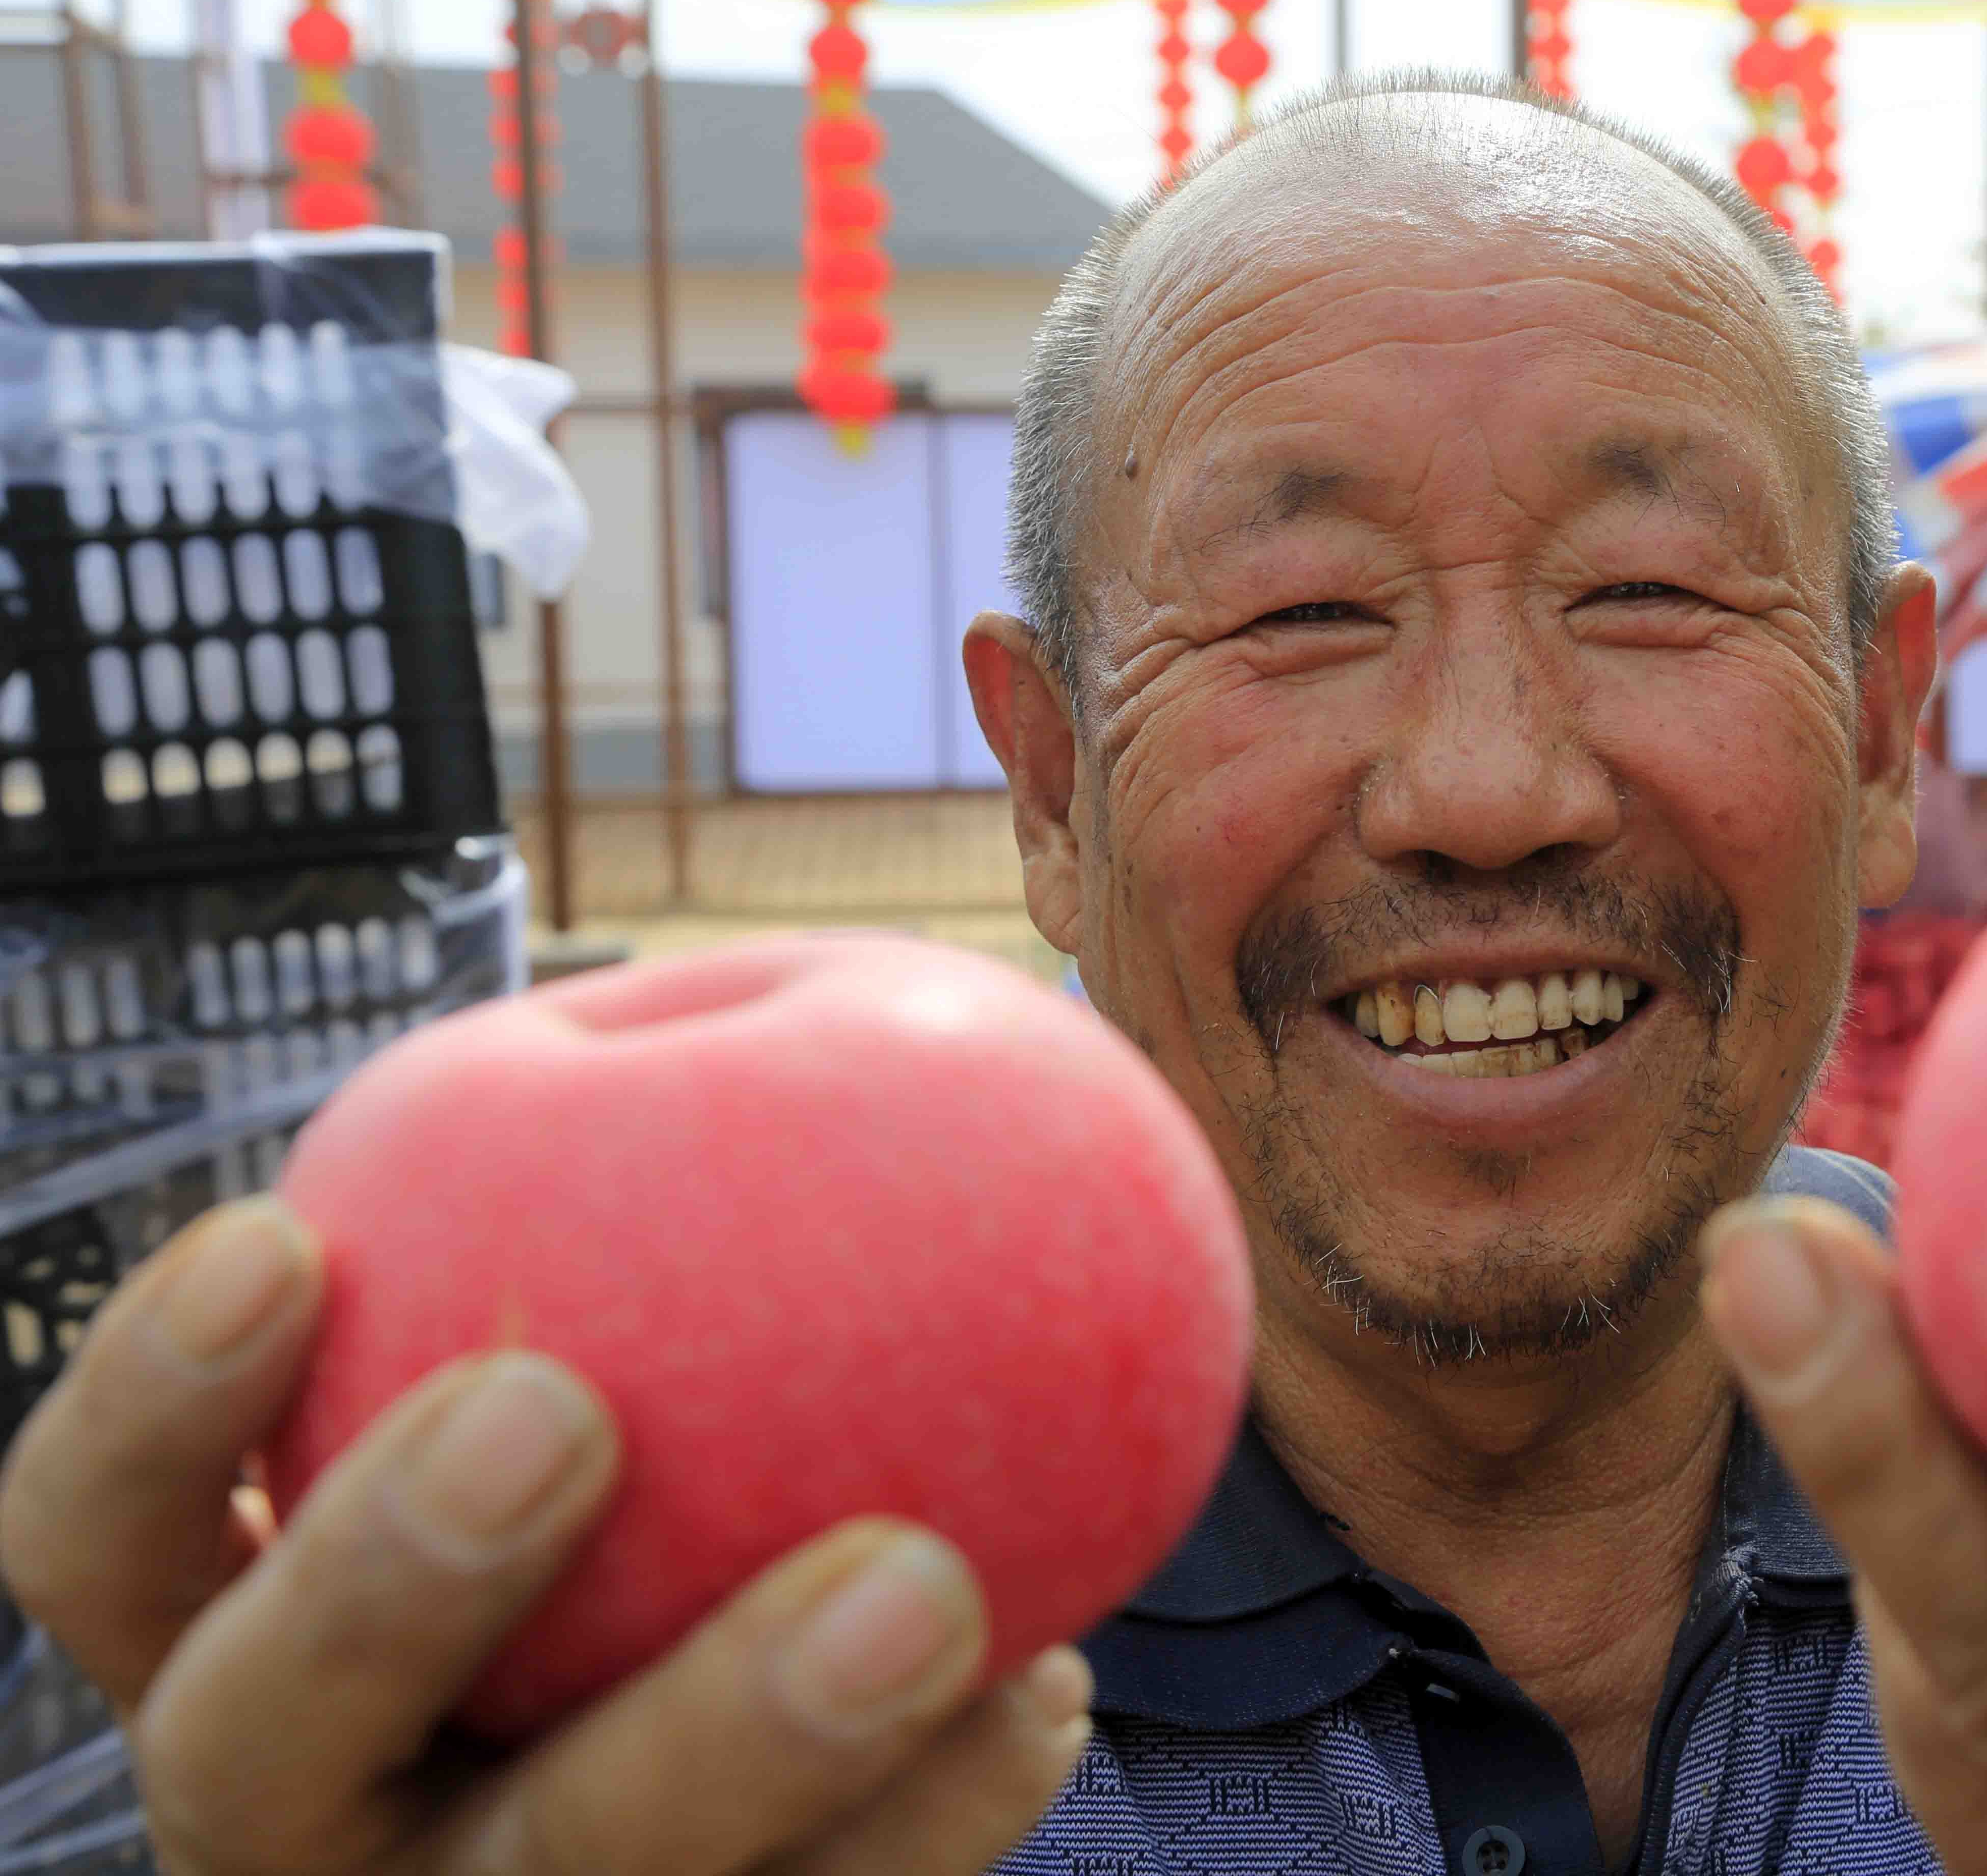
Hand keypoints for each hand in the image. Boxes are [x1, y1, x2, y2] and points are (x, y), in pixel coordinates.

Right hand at [0, 1196, 1089, 1874]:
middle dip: (383, 1583)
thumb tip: (865, 1027)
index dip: (152, 1410)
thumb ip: (664, 1226)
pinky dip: (935, 1818)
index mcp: (249, 1653)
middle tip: (555, 1405)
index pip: (104, 1548)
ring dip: (743, 1735)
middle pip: (254, 1749)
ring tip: (930, 1585)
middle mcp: (317, 1823)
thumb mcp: (637, 1355)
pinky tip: (1045, 1691)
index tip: (281, 1235)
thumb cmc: (685, 1473)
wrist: (788, 1737)